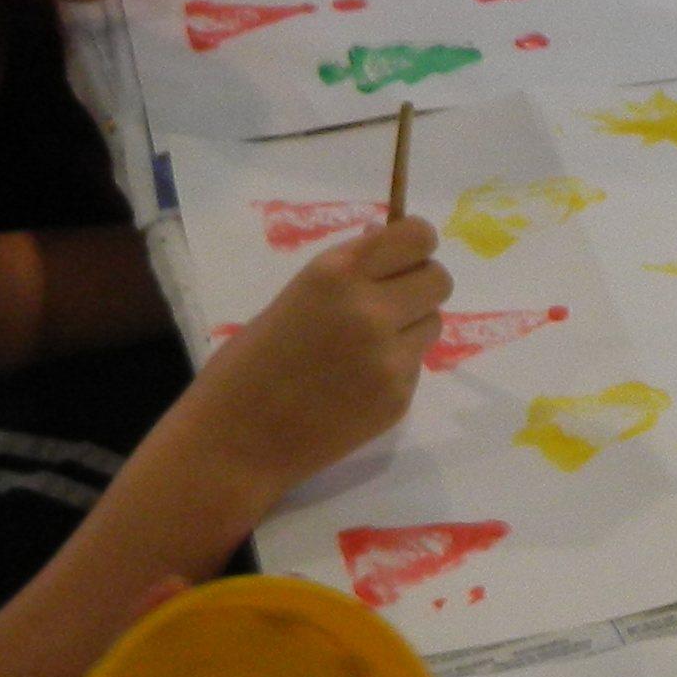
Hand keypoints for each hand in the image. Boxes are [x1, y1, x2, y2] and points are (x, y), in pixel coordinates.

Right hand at [175, 212, 453, 509]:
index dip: (416, 245)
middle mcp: (372, 309)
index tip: (403, 258)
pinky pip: (416, 365)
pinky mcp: (400, 398)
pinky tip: (355, 385)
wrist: (237, 440)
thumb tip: (387, 250)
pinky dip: (396, 368)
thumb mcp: (295, 297)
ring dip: (410, 327)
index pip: (418, 236)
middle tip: (390, 302)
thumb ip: (347, 274)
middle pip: (439, 279)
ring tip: (364, 348)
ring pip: (433, 322)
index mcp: (337, 272)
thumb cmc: (248, 363)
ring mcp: (391, 358)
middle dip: (419, 286)